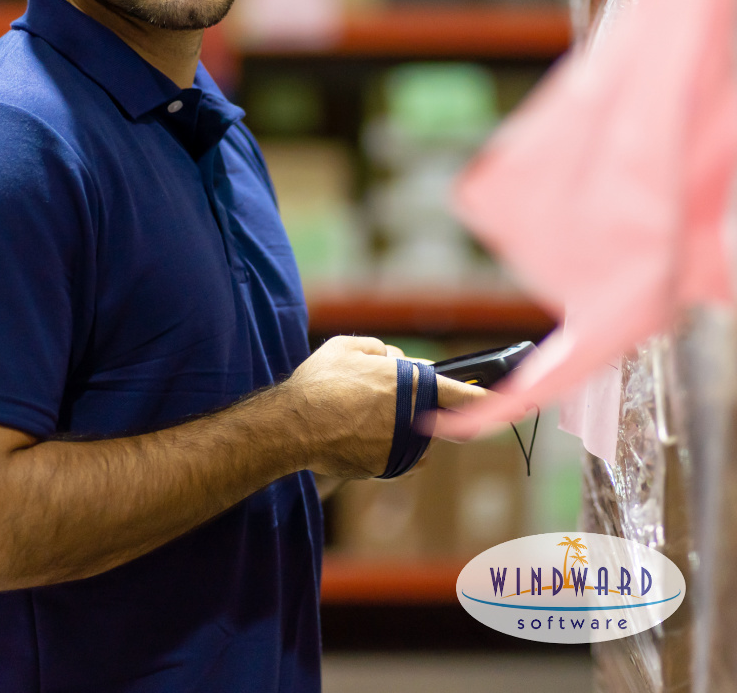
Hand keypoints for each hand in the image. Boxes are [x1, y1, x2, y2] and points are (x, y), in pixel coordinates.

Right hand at [280, 335, 487, 478]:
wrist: (294, 426)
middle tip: (373, 399)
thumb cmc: (321, 381)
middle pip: (431, 416)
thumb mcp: (349, 347)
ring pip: (414, 436)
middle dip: (412, 407)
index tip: (521, 405)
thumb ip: (382, 351)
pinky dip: (379, 445)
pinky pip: (393, 454)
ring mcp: (402, 449)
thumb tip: (396, 362)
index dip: (496, 401)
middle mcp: (415, 421)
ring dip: (397, 427)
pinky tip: (350, 433)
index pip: (467, 396)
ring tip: (354, 415)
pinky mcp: (385, 469)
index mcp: (413, 386)